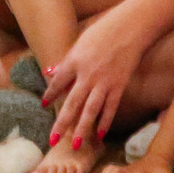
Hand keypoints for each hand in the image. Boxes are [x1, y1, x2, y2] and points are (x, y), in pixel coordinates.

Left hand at [43, 11, 145, 147]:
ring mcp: (104, 82)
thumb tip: (48, 71)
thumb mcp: (79, 43)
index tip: (44, 105)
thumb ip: (65, 61)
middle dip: (61, 123)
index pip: (58, 82)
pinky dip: (105, 121)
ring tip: (75, 144)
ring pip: (90, 110)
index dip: (50, 94)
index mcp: (74, 61)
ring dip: (82, 128)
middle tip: (52, 140)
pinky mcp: (119, 86)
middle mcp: (86, 75)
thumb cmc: (103, 31)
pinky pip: (110, 108)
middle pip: (71, 103)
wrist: (130, 28)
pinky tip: (100, 134)